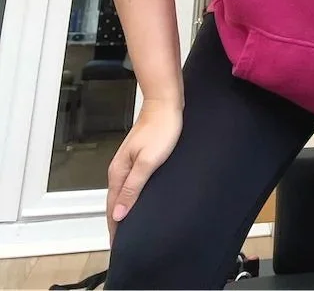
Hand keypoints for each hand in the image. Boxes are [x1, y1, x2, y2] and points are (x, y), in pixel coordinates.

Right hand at [106, 98, 182, 242]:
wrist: (165, 104)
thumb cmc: (161, 129)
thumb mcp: (147, 162)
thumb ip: (133, 187)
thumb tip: (118, 213)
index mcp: (119, 172)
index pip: (112, 207)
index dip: (114, 227)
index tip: (116, 245)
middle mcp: (119, 168)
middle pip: (114, 201)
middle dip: (116, 222)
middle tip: (121, 241)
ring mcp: (127, 162)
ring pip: (122, 192)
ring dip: (123, 209)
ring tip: (129, 226)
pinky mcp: (137, 156)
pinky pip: (130, 182)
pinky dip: (131, 195)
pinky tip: (138, 199)